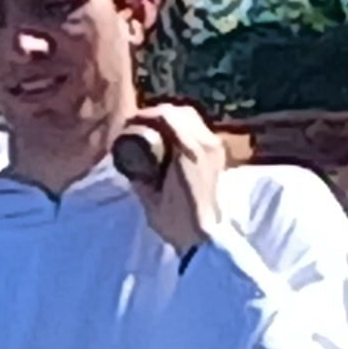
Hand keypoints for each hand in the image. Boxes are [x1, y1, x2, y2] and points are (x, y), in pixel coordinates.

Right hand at [128, 101, 221, 254]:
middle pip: (180, 112)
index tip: (130, 124)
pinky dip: (182, 128)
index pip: (167, 116)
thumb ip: (139, 172)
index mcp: (189, 150)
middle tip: (139, 125)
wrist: (203, 236)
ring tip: (153, 130)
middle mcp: (206, 143)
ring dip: (171, 119)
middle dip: (157, 114)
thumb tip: (129, 155)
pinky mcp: (218, 155)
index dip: (145, 115)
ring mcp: (215, 148)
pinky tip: (169, 140)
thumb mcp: (149, 194)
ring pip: (191, 118)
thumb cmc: (174, 219)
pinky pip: (199, 130)